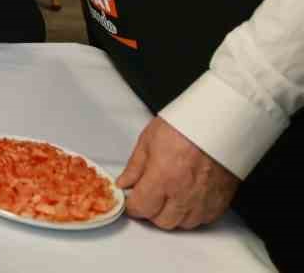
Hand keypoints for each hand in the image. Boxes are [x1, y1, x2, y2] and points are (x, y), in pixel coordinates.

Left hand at [118, 116, 240, 229]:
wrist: (218, 122)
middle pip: (162, 221)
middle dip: (151, 211)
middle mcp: (184, 193)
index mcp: (163, 177)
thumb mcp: (148, 140)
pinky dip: (194, 214)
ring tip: (169, 196)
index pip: (142, 208)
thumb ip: (135, 166)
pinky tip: (188, 198)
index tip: (132, 201)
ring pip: (184, 224)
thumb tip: (125, 182)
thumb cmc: (186, 125)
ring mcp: (204, 199)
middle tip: (150, 196)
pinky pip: (204, 219)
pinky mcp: (220, 200)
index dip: (133, 206)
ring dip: (173, 214)